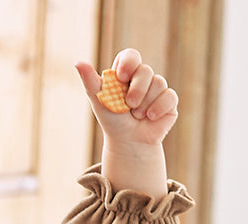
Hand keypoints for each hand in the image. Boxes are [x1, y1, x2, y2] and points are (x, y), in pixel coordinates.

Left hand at [75, 49, 177, 198]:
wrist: (128, 143)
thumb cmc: (113, 121)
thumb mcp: (100, 100)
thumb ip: (90, 81)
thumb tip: (78, 62)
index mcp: (126, 73)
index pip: (131, 56)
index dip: (128, 63)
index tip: (121, 76)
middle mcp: (143, 77)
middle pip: (145, 70)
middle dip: (136, 90)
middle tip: (129, 105)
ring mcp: (157, 88)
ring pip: (158, 83)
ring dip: (144, 105)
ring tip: (137, 116)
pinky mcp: (169, 100)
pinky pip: (169, 96)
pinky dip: (158, 108)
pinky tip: (150, 118)